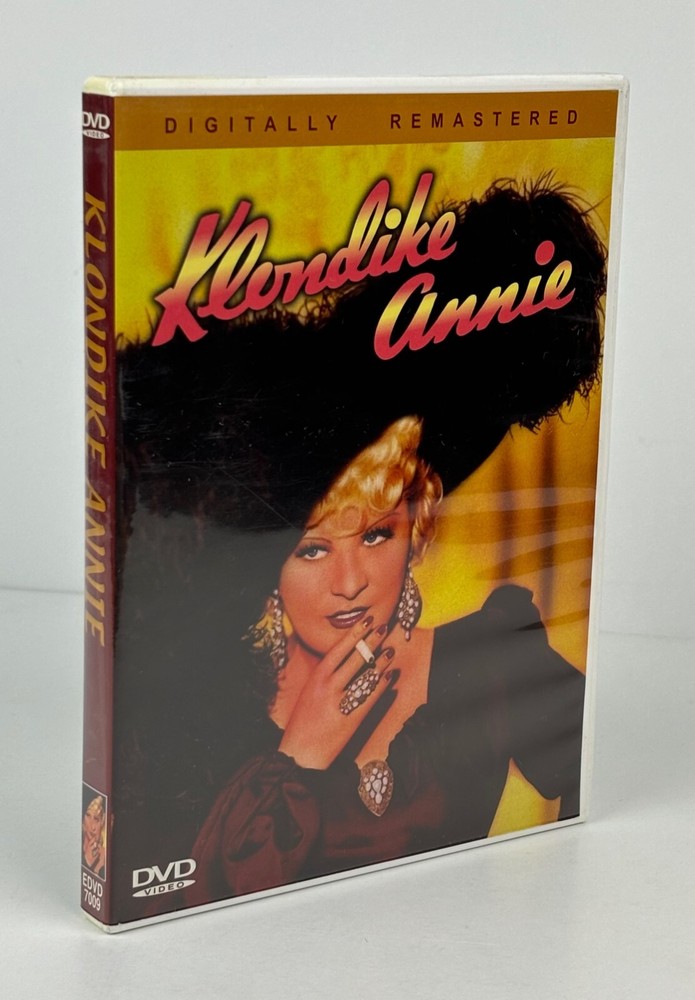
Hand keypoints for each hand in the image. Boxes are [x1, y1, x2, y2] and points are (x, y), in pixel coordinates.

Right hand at [278, 619, 395, 770]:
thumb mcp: (309, 693)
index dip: (354, 634)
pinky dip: (381, 685)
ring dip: (380, 661)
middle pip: (354, 658)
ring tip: (390, 650)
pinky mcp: (351, 719)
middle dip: (371, 641)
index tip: (366, 621)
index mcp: (316, 678)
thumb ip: (324, 677)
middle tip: (383, 626)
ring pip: (365, 675)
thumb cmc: (303, 723)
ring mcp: (340, 702)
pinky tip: (390, 677)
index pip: (338, 649)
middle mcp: (328, 686)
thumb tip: (346, 661)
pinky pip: (370, 698)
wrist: (300, 754)